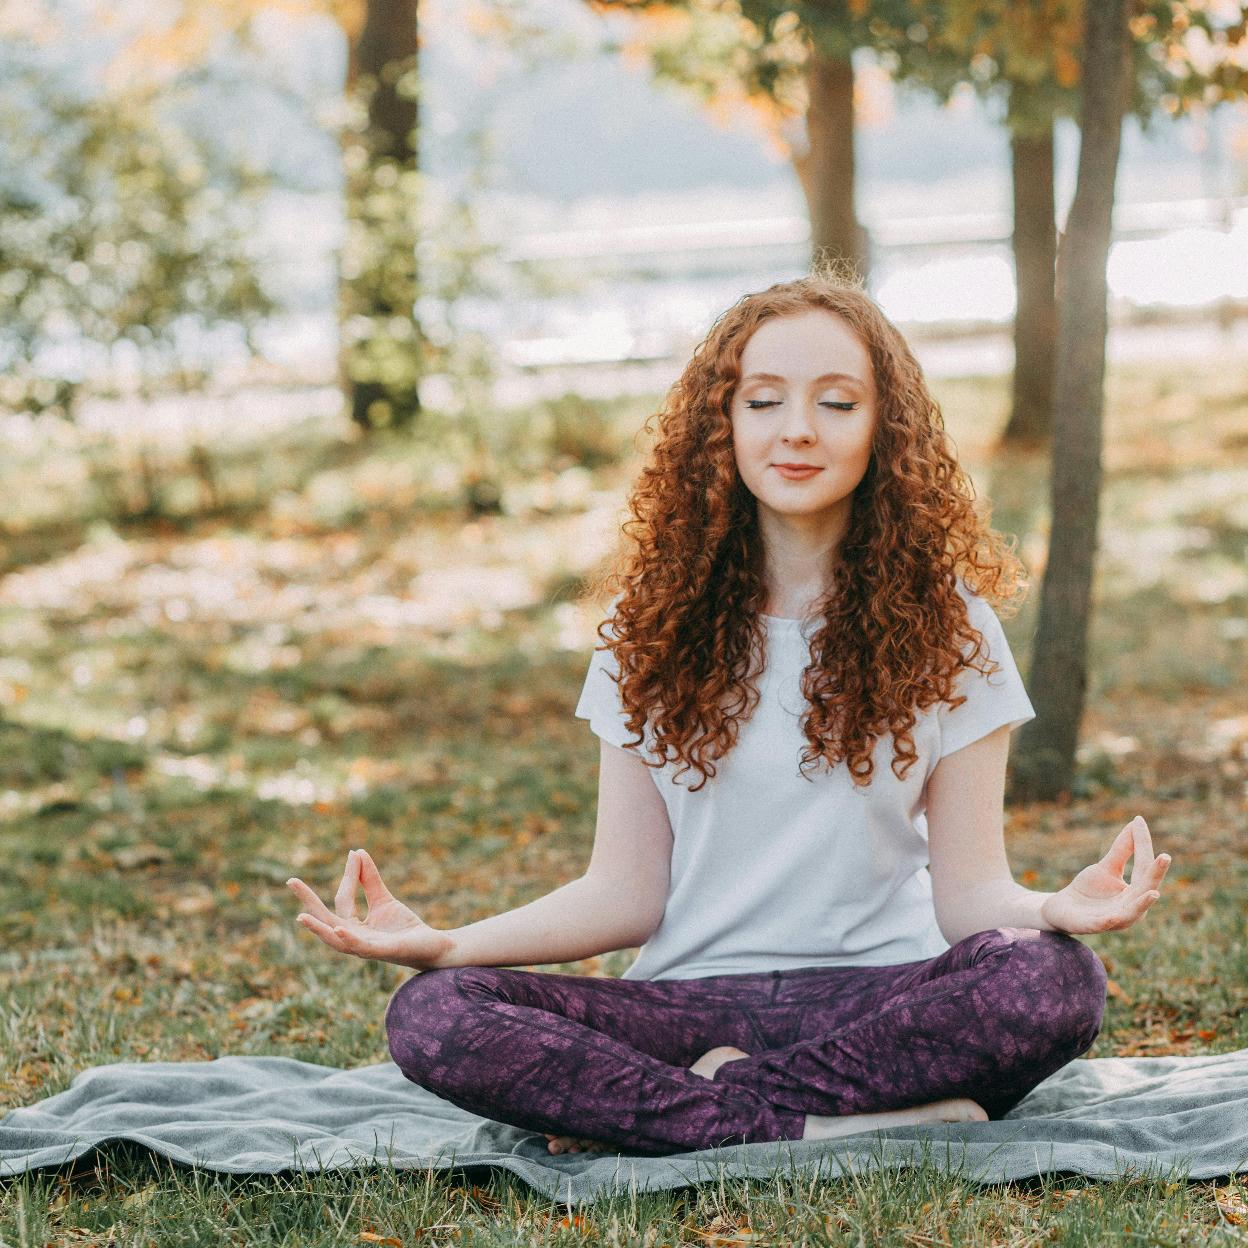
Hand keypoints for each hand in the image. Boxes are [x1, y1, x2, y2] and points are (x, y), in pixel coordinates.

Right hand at [287, 849, 453, 969]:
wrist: (433, 946)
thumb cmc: (404, 927)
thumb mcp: (384, 900)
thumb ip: (370, 879)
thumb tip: (357, 852)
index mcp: (353, 927)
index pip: (343, 899)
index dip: (349, 875)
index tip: (354, 854)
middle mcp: (354, 938)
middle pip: (327, 920)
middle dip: (309, 901)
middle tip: (291, 880)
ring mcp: (366, 947)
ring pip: (336, 940)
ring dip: (319, 928)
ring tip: (302, 916)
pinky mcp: (382, 952)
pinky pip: (361, 947)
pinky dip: (349, 939)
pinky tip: (340, 928)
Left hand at [1039, 816, 1171, 934]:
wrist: (1062, 908)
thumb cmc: (1089, 889)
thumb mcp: (1107, 867)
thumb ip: (1122, 850)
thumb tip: (1136, 823)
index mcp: (1135, 893)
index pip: (1144, 867)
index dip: (1143, 844)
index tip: (1138, 821)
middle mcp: (1130, 908)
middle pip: (1146, 889)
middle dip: (1156, 874)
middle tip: (1165, 856)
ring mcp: (1113, 919)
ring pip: (1131, 913)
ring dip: (1142, 903)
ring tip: (1153, 893)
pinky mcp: (1093, 926)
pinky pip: (1103, 925)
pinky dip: (1110, 921)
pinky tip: (1113, 916)